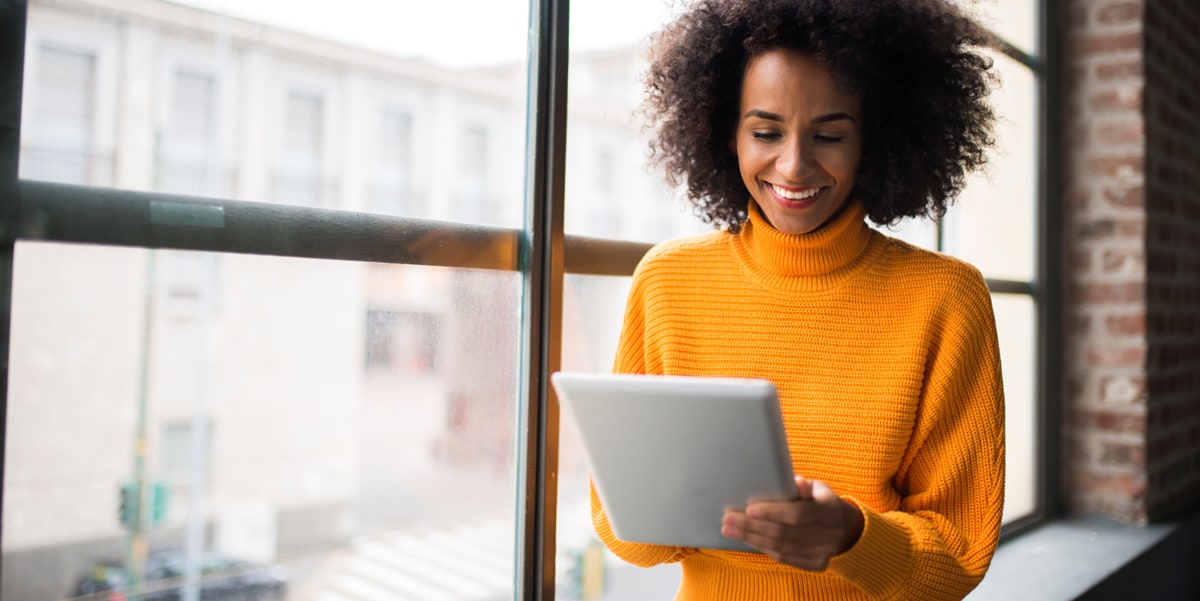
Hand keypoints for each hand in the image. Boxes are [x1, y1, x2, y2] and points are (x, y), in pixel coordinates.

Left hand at [721, 475, 863, 570]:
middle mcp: (827, 533)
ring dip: (752, 539)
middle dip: (752, 526)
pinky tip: (748, 540)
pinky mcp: (817, 563)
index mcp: (828, 509)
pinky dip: (765, 549)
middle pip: (784, 533)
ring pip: (782, 547)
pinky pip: (786, 558)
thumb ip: (804, 486)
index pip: (797, 514)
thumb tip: (795, 481)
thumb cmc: (822, 501)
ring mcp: (823, 550)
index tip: (748, 509)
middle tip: (728, 520)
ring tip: (730, 530)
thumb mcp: (818, 487)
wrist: (846, 527)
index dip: (772, 512)